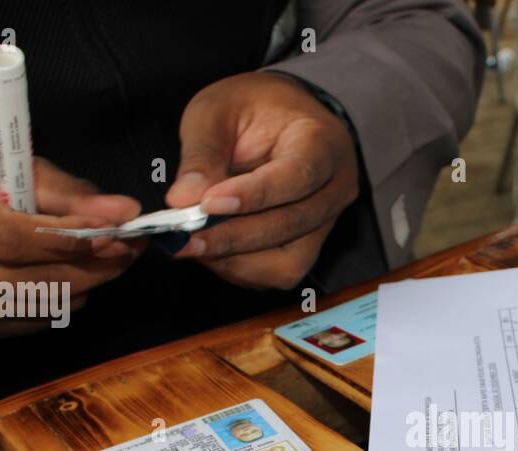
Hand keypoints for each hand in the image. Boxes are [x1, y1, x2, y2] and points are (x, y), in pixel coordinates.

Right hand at [0, 151, 141, 337]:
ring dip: (89, 284)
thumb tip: (123, 210)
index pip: (14, 239)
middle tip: (132, 247)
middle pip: (35, 279)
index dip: (70, 239)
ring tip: (115, 259)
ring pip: (42, 305)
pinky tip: (79, 277)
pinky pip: (37, 320)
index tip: (116, 230)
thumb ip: (61, 190)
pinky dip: (67, 299)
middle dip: (94, 265)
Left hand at [165, 72, 358, 288]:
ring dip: (235, 259)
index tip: (207, 203)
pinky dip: (241, 268)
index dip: (254, 195)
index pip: (298, 175)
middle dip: (232, 236)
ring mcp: (326, 223)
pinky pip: (279, 273)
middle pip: (291, 225)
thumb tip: (182, 200)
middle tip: (182, 238)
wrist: (282, 121)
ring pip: (288, 262)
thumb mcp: (218, 110)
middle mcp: (335, 189)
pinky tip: (213, 248)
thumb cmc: (252, 109)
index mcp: (323, 142)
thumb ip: (202, 153)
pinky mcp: (308, 247)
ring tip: (192, 244)